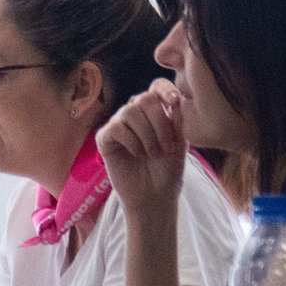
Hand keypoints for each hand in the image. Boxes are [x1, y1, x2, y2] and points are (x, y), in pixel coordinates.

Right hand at [96, 80, 185, 234]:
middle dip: (159, 121)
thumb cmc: (169, 171)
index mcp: (156, 113)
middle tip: (166, 146)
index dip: (164, 89)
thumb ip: (177, 121)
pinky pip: (116, 128)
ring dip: (147, 134)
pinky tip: (137, 154)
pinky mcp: (105, 139)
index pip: (156, 87)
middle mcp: (136, 115)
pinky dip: (131, 141)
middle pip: (144, 98)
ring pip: (129, 112)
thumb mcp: (180, 145)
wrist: (155, 197)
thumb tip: (176, 99)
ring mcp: (119, 126)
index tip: (174, 101)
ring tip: (153, 153)